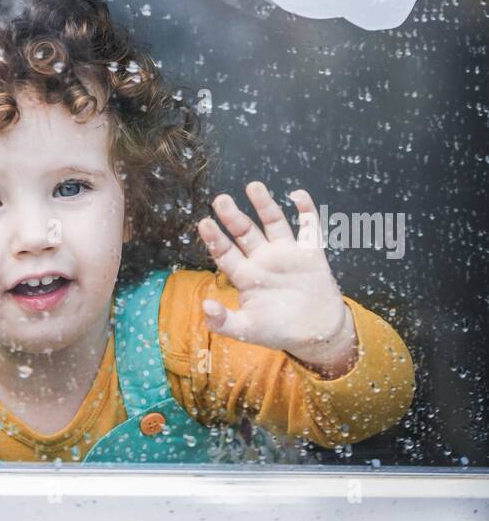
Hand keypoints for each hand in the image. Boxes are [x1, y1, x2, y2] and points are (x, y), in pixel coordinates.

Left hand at [197, 182, 358, 375]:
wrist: (315, 333)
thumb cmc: (278, 330)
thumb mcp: (247, 330)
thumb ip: (224, 321)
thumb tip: (204, 307)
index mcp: (245, 275)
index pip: (225, 252)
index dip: (215, 238)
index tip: (204, 223)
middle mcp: (262, 259)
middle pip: (244, 232)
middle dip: (232, 216)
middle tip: (220, 200)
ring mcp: (286, 253)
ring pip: (273, 222)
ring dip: (264, 204)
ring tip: (253, 186)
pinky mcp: (310, 253)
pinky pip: (308, 227)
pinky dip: (306, 210)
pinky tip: (298, 194)